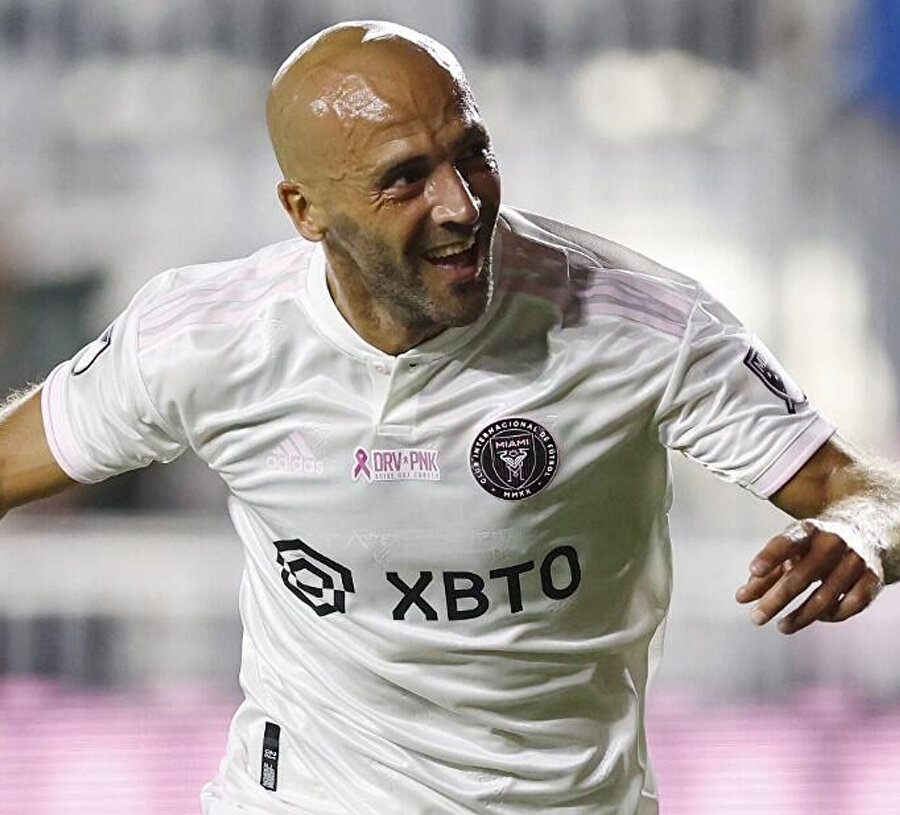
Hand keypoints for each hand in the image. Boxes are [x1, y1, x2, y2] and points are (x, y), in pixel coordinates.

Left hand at [735, 520, 882, 633]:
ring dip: (800, 616)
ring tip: (781, 627)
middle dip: (775, 600)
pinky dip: (831, 615)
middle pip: (800, 577)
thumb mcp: (788, 553)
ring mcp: (855, 560)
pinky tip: (818, 617)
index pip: (786, 542)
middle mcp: (833, 542)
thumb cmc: (812, 547)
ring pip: (825, 597)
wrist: (863, 532)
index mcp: (808, 530)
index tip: (753, 571)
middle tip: (755, 619)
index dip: (770, 556)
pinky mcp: (872, 579)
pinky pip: (850, 606)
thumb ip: (765, 575)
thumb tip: (741, 598)